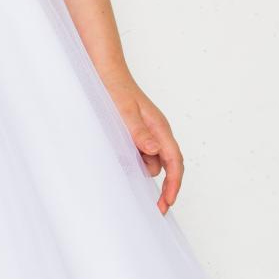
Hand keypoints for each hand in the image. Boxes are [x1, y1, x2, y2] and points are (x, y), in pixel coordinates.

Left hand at [100, 72, 183, 213]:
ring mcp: (147, 133)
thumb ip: (138, 131)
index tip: (167, 203)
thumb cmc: (114, 88)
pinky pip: (139, 154)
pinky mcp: (135, 133)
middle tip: (154, 208)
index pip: (174, 162)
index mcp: (159, 128)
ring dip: (140, 169)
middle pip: (167, 167)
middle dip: (163, 186)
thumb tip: (155, 151)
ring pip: (151, 162)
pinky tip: (119, 160)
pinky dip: (132, 161)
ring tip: (122, 169)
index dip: (174, 185)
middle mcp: (157, 132)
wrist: (104, 69)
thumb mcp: (123, 111)